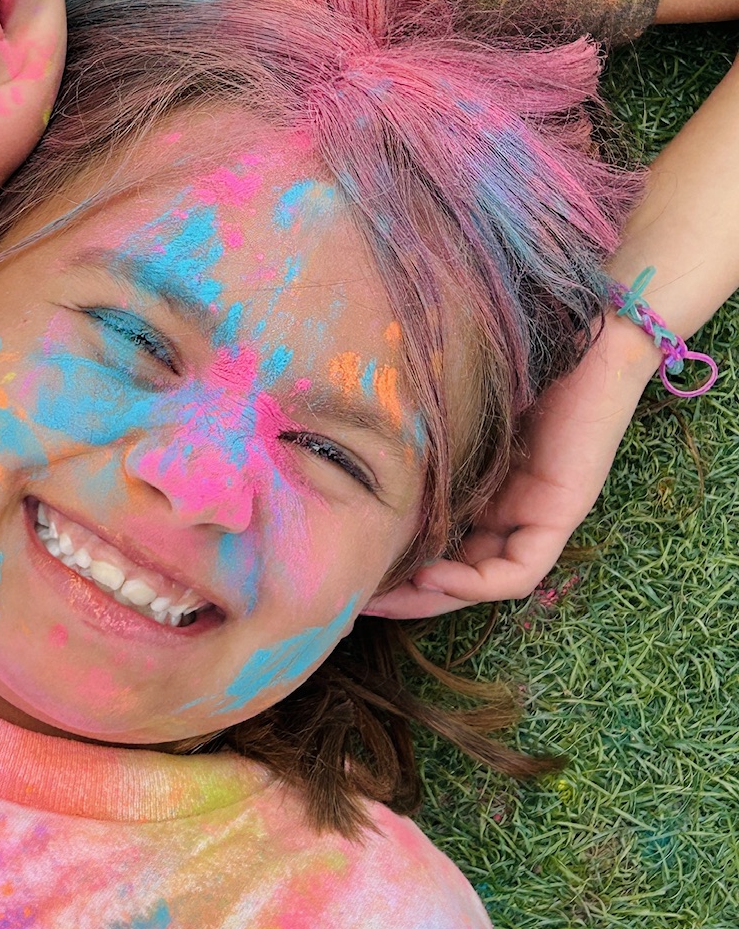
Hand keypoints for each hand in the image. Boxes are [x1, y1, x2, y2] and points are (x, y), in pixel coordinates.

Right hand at [365, 314, 657, 619]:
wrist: (587, 327)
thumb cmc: (511, 349)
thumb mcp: (449, 400)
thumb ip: (419, 431)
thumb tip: (342, 450)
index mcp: (481, 480)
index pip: (437, 536)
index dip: (394, 557)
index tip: (343, 559)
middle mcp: (507, 504)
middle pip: (455, 568)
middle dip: (405, 591)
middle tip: (353, 601)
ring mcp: (535, 512)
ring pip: (483, 578)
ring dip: (434, 596)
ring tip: (383, 598)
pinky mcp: (561, 512)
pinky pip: (517, 571)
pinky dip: (474, 583)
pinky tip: (433, 576)